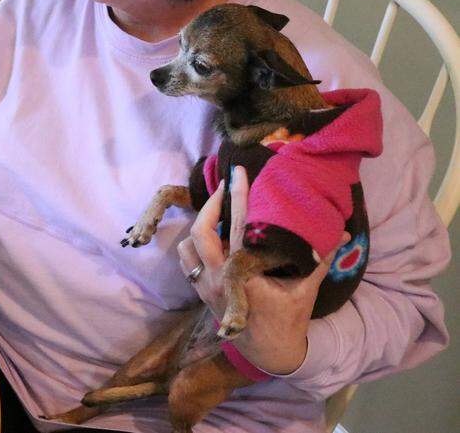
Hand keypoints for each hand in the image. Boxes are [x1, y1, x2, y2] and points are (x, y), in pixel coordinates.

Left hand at [177, 166, 348, 374]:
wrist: (267, 353)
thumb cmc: (288, 320)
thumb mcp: (306, 289)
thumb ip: (318, 259)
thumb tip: (338, 233)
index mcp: (242, 273)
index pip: (237, 225)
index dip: (237, 196)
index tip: (237, 173)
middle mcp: (218, 277)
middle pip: (200, 231)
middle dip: (210, 205)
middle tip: (224, 187)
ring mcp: (205, 285)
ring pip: (188, 245)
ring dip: (199, 226)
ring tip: (217, 211)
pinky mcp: (200, 291)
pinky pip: (188, 261)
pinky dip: (194, 245)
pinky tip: (211, 236)